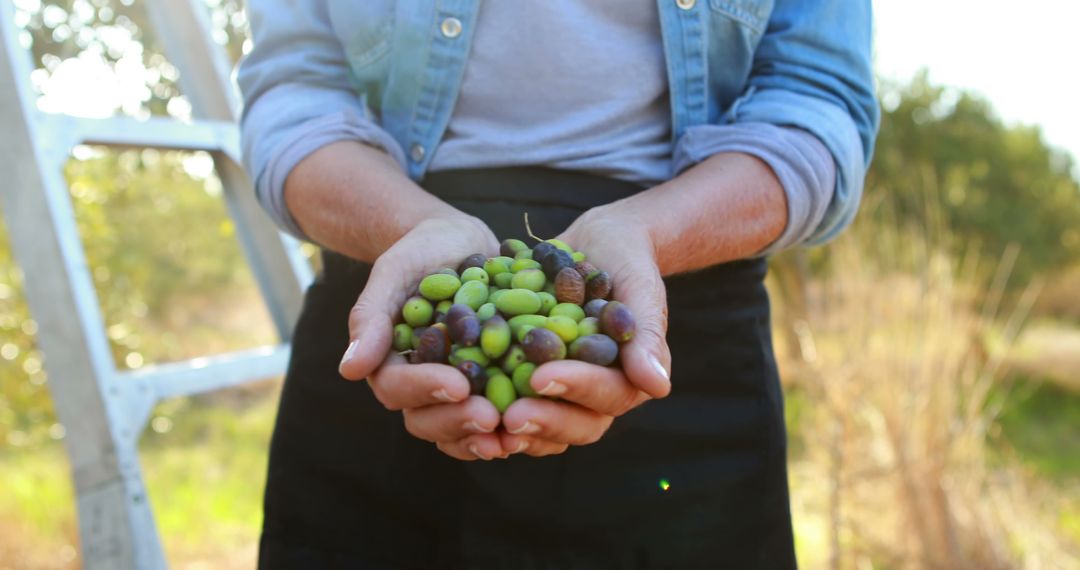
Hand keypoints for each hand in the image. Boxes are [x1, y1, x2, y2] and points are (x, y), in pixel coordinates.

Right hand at [338, 214, 508, 460]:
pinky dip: (511, 427)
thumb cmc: (419, 252)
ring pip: (458, 430)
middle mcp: (418, 386)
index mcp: (388, 362)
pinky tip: (538, 426)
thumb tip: (350, 369)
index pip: (396, 387)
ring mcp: (453, 392)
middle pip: (426, 421)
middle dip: (457, 421)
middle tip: (490, 418)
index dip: (425, 390)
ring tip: (513, 433)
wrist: (457, 243)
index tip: (458, 384)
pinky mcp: (485, 390)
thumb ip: (371, 316)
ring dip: (483, 437)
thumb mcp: (394, 271)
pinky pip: (493, 420)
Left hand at [499, 206, 671, 456]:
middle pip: (576, 425)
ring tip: (480, 419)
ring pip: (543, 428)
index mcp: (629, 379)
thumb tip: (658, 386)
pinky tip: (458, 402)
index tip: (543, 376)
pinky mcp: (530, 385)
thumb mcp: (639, 286)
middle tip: (509, 415)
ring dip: (513, 428)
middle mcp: (596, 396)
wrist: (596, 244)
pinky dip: (488, 409)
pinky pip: (511, 407)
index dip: (576, 388)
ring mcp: (563, 395)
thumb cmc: (627, 261)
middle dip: (543, 420)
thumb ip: (645, 334)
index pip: (608, 394)